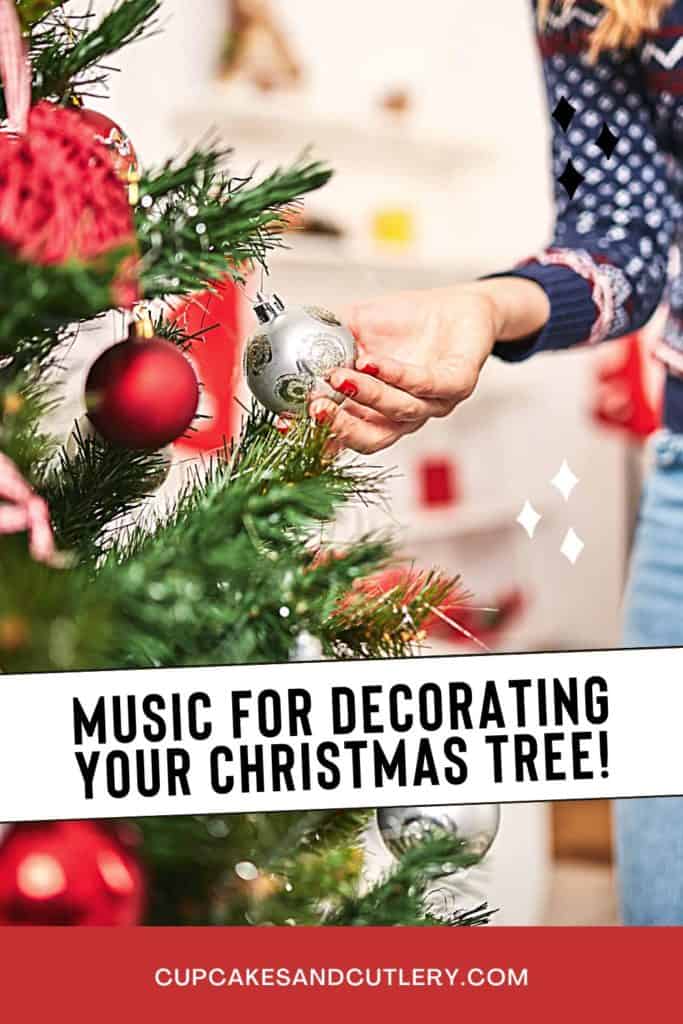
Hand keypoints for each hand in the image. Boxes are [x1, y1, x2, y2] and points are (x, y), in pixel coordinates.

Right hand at [308, 279, 548, 453]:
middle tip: (313, 407)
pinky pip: (427, 385)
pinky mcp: (459, 384)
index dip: (316, 435)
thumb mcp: (356, 324)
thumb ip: (324, 336)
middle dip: (340, 427)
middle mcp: (405, 415)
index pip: (344, 436)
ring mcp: (434, 404)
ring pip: (400, 411)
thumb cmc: (407, 321)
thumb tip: (280, 336)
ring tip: (339, 374)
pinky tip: (372, 361)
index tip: (285, 423)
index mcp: (378, 411)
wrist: (460, 305)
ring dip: (367, 395)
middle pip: (372, 439)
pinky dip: (397, 375)